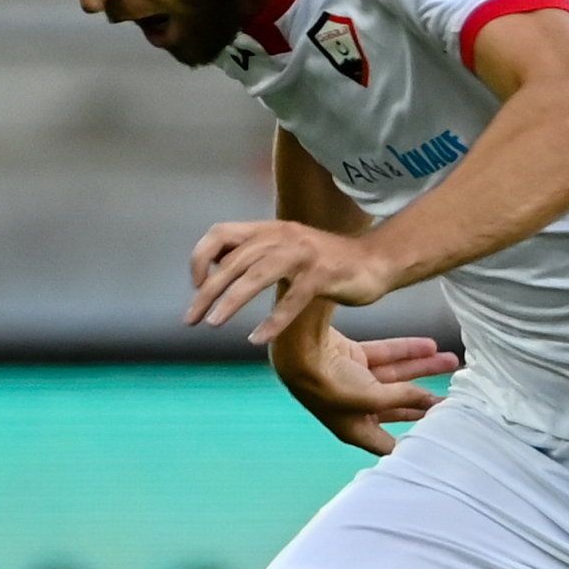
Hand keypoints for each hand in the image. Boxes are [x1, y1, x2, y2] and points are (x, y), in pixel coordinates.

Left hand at [187, 219, 395, 345]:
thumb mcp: (289, 249)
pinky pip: (291, 300)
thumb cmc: (330, 261)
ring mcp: (303, 255)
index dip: (201, 258)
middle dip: (207, 292)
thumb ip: (259, 254)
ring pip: (255, 277)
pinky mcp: (323, 276)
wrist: (377, 261)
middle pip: (233, 262)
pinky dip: (272, 321)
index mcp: (270, 229)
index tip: (196, 285)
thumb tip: (220, 270)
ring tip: (213, 324)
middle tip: (191, 318)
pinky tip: (258, 338)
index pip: (220, 234)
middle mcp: (283, 237)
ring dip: (230, 302)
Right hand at [272, 328, 460, 455]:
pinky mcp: (354, 358)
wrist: (296, 348)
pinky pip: (387, 355)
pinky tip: (431, 346)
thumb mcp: (370, 398)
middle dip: (428, 401)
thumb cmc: (328, 384)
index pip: (390, 444)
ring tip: (454, 361)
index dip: (413, 445)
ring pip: (397, 376)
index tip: (440, 442)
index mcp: (355, 429)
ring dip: (424, 368)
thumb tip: (431, 400)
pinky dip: (407, 350)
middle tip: (459, 398)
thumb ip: (403, 397)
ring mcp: (354, 381)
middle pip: (401, 406)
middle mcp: (355, 408)